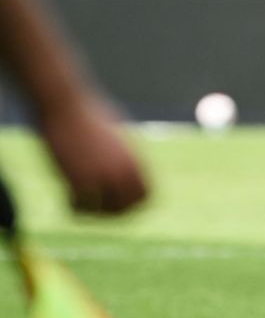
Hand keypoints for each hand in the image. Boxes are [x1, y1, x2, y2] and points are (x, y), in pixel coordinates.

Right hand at [37, 96, 147, 214]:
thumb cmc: (89, 114)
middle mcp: (124, 171)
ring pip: (105, 212)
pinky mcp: (80, 178)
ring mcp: (103, 176)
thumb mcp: (117, 135)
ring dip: (92, 211)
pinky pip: (82, 208)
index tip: (117, 203)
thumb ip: (125, 155)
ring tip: (80, 201)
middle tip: (95, 207)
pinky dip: (75, 208)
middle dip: (111, 212)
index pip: (146, 196)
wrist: (66, 105)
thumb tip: (127, 168)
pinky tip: (68, 198)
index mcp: (136, 160)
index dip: (133, 203)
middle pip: (126, 208)